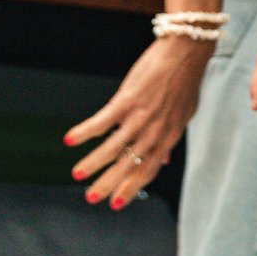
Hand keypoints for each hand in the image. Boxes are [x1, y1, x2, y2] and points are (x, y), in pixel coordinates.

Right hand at [66, 36, 209, 210]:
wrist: (186, 52)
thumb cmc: (184, 81)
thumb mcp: (184, 114)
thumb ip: (171, 138)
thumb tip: (165, 160)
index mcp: (168, 137)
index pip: (148, 171)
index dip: (131, 189)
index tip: (116, 204)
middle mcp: (155, 131)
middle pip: (129, 166)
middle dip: (109, 185)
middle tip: (91, 198)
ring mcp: (141, 117)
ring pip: (113, 148)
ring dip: (93, 163)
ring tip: (77, 174)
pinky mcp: (128, 100)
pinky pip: (102, 122)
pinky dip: (85, 132)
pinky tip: (70, 140)